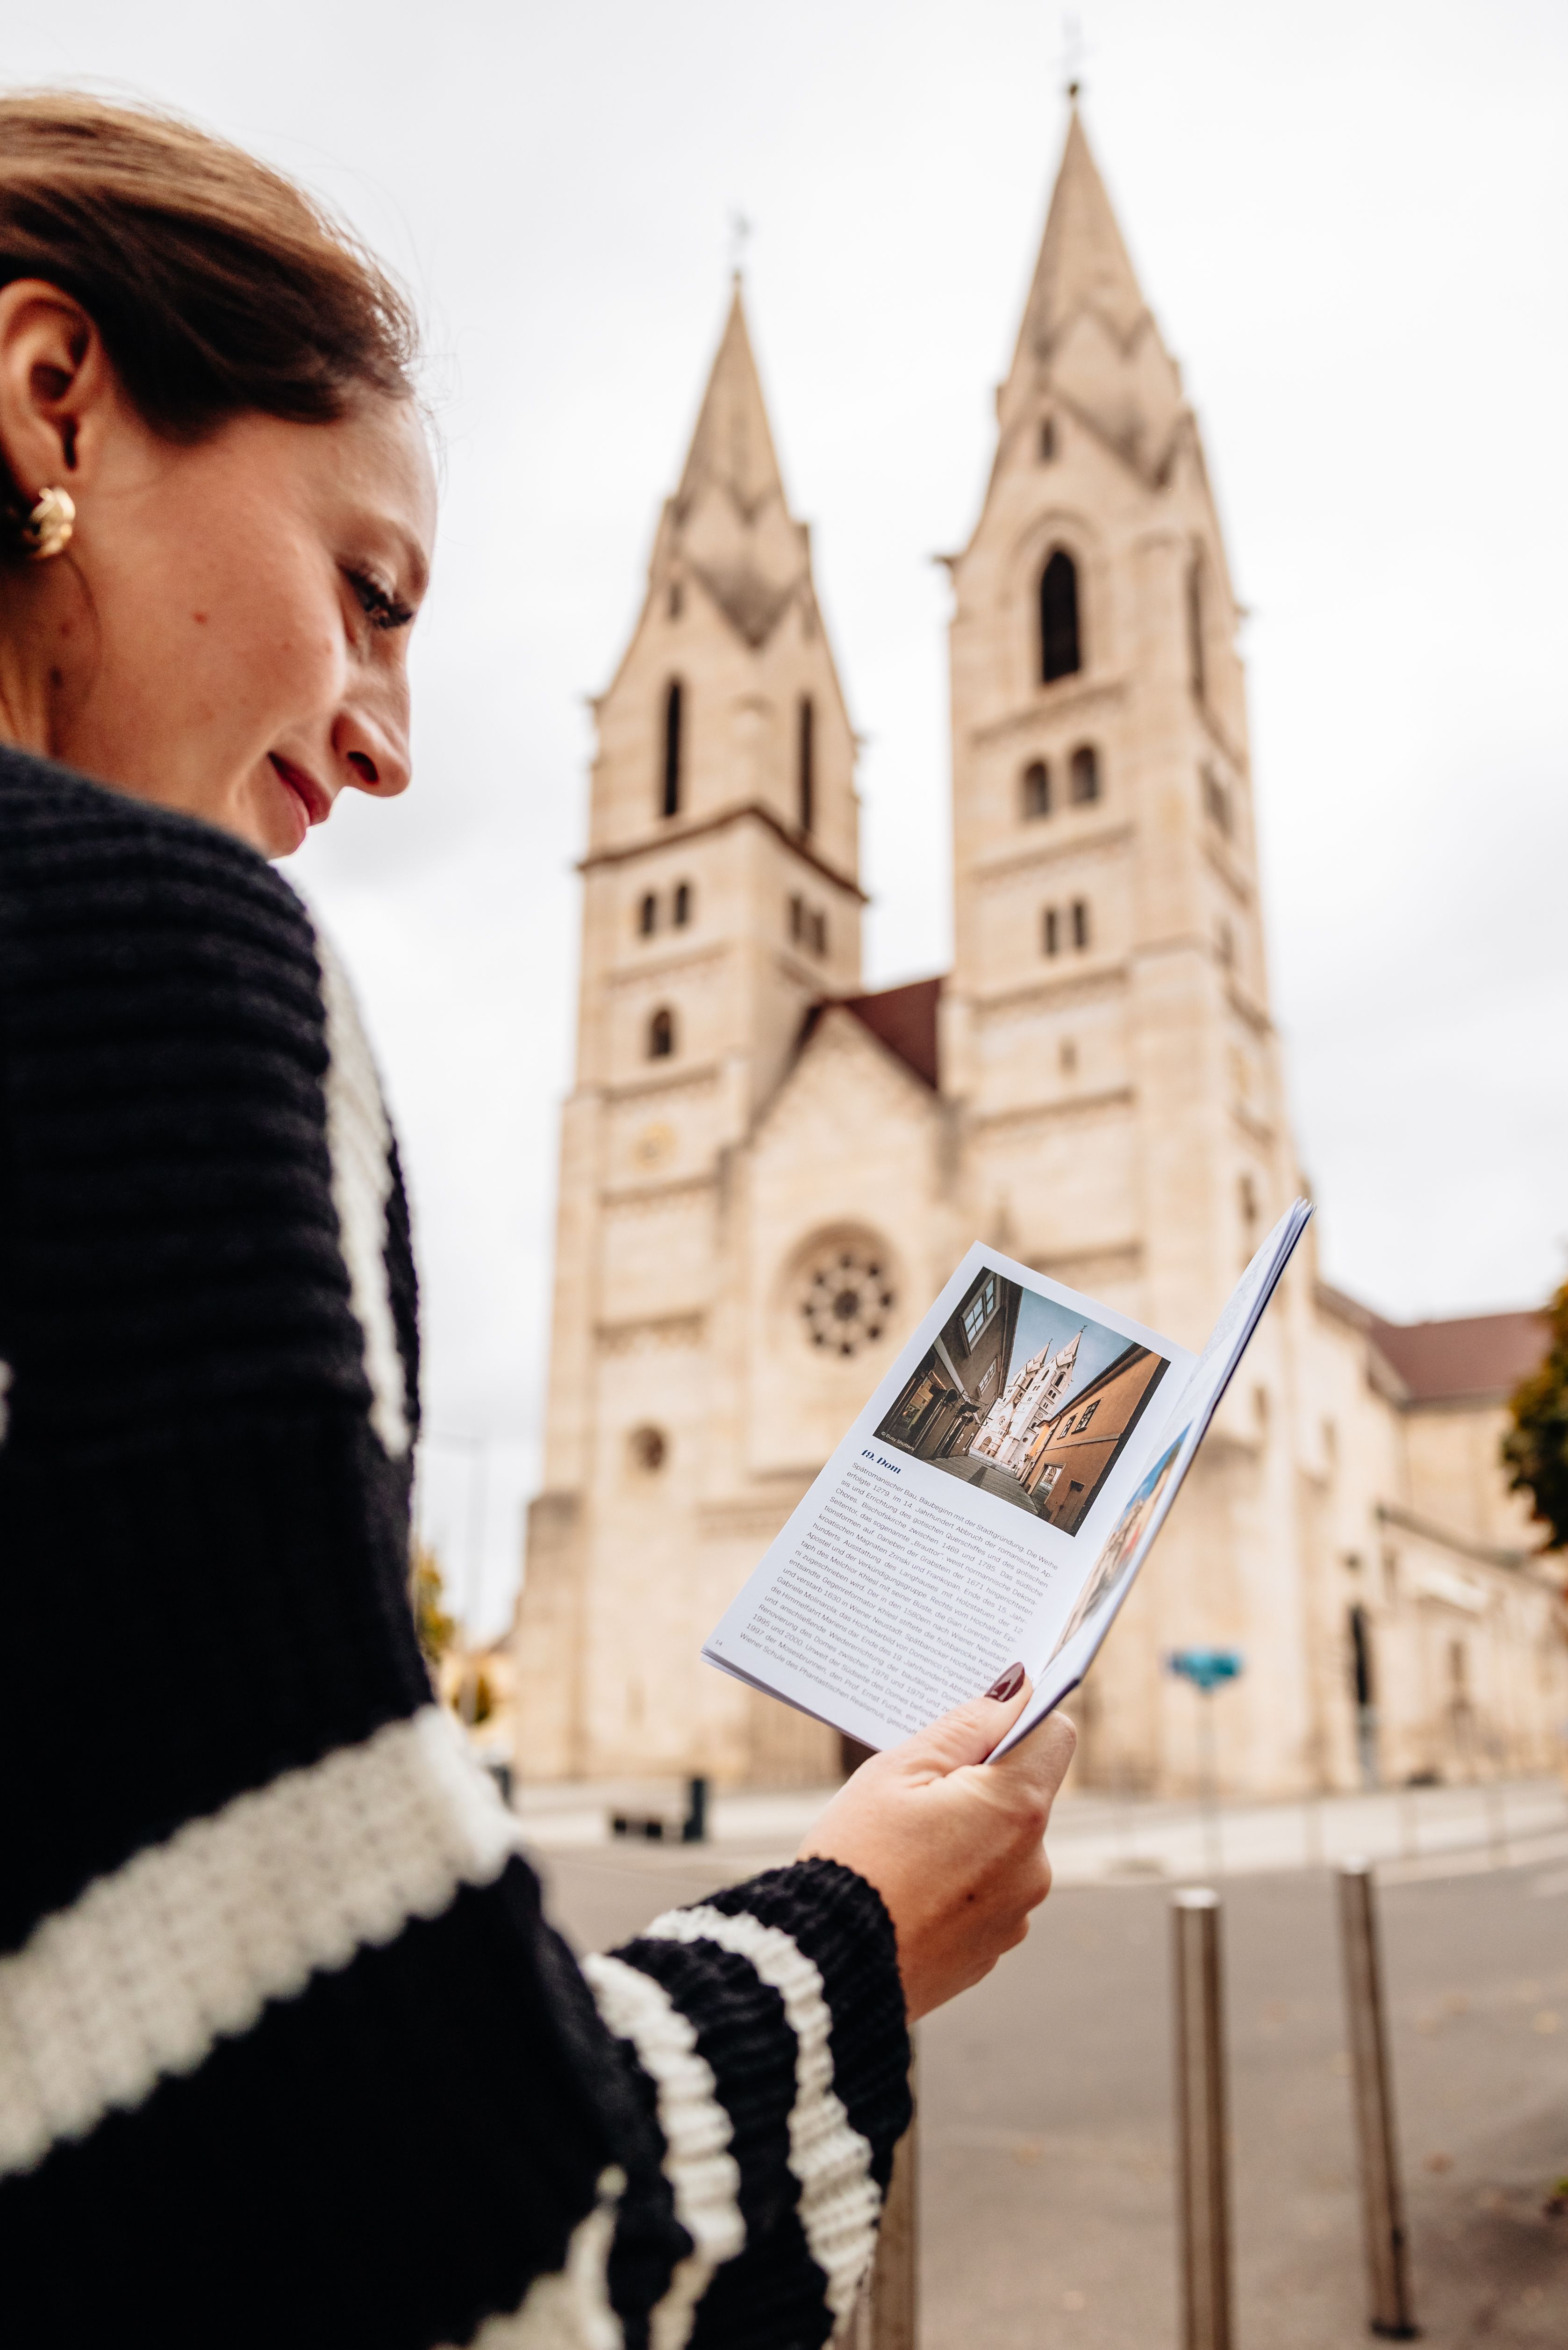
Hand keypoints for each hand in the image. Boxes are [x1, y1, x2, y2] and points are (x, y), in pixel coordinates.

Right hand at [797, 1675, 1075, 2019]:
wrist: (830, 1967)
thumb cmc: (857, 1859)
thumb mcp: (897, 1772)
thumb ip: (965, 1726)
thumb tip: (1016, 1691)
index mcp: (1017, 1810)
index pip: (1054, 1734)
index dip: (1019, 1718)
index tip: (979, 1722)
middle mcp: (1034, 1864)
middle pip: (1023, 1794)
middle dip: (981, 1783)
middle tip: (914, 1794)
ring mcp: (1016, 1914)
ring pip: (1003, 1846)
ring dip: (968, 1836)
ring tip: (903, 1850)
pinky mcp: (992, 1950)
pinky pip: (987, 1895)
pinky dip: (958, 1884)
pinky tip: (908, 1890)